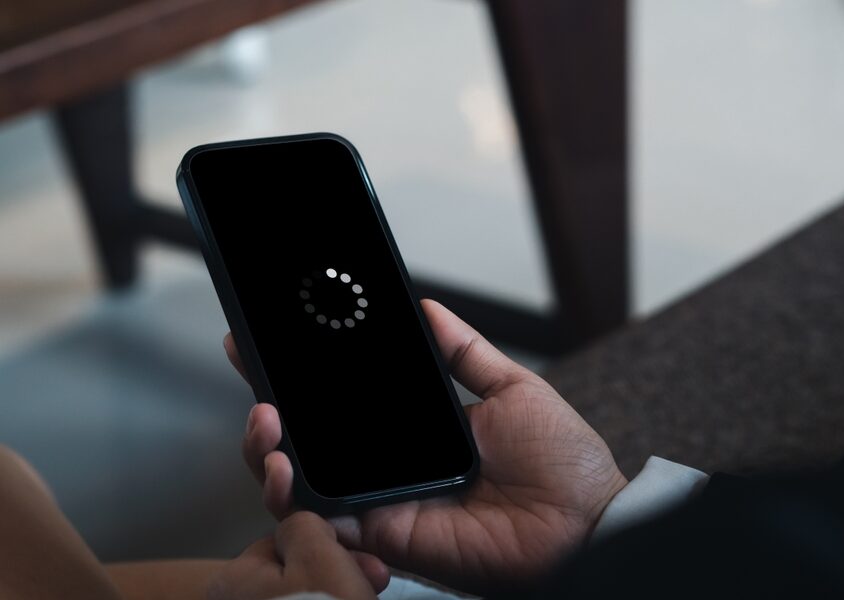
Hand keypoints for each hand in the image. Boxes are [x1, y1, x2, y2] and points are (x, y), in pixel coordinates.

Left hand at [207, 512, 376, 599]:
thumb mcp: (319, 554)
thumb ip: (303, 524)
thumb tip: (301, 523)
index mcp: (232, 579)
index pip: (282, 543)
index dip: (326, 547)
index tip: (356, 560)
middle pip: (293, 577)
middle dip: (333, 576)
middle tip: (368, 584)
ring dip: (333, 598)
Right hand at [230, 300, 627, 593]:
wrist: (584, 520)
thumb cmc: (561, 460)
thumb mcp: (512, 388)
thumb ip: (465, 352)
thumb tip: (429, 307)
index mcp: (415, 429)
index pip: (344, 403)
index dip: (301, 378)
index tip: (264, 344)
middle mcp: (391, 466)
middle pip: (310, 445)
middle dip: (268, 417)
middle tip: (258, 384)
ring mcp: (383, 501)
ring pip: (302, 484)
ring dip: (268, 455)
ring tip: (267, 425)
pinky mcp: (384, 536)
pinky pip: (325, 524)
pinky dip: (295, 503)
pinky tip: (285, 469)